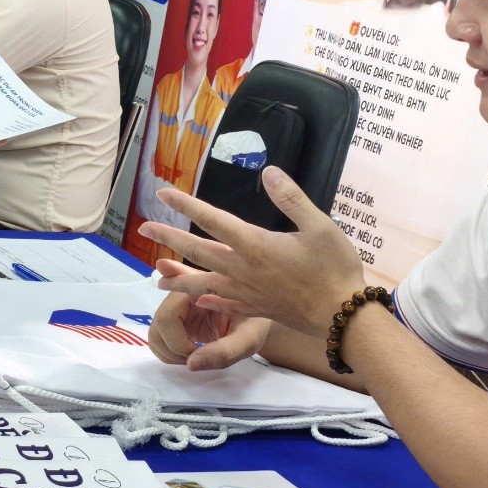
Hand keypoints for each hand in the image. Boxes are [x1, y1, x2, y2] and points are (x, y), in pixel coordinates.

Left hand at [141, 166, 365, 340]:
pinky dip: (206, 302)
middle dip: (169, 238)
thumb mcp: (320, 225)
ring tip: (156, 277)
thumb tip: (269, 171)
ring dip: (178, 278)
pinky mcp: (256, 310)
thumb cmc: (334, 269)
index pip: (212, 220)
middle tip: (144, 229)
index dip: (186, 205)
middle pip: (198, 251)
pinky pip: (223, 306)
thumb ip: (292, 198)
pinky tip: (198, 302)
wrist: (343, 317)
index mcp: (256, 245)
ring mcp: (247, 293)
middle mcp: (244, 269)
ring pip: (203, 284)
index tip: (163, 194)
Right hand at [148, 263, 272, 370]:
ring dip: (170, 353)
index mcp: (197, 288)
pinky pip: (158, 337)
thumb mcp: (249, 338)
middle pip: (158, 325)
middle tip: (199, 356)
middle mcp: (180, 292)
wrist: (259, 312)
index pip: (167, 316)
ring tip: (196, 355)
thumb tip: (191, 365)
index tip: (199, 352)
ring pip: (154, 333)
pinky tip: (191, 352)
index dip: (177, 342)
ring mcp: (175, 305)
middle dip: (175, 350)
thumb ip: (224, 352)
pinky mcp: (175, 316)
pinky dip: (170, 352)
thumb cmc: (257, 320)